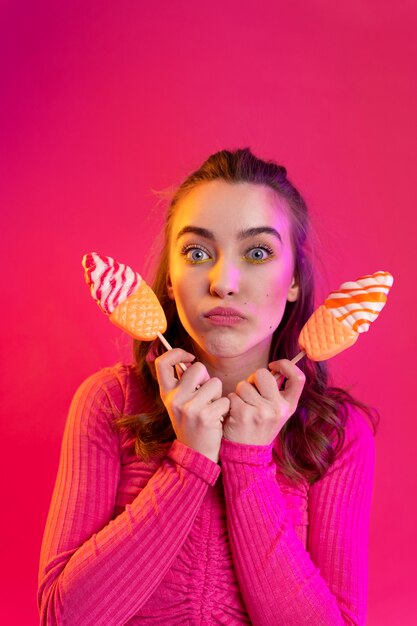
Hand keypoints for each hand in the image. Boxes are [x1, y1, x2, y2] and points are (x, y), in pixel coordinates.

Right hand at [155, 348, 229, 462]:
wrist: (196, 454)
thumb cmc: (192, 423)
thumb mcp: (180, 403)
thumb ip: (183, 382)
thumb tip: (190, 361)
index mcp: (166, 393)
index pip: (162, 362)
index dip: (176, 352)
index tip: (189, 358)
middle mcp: (175, 398)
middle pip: (198, 368)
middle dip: (207, 379)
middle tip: (206, 395)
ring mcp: (189, 407)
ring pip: (215, 383)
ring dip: (218, 395)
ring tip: (211, 409)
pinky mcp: (205, 416)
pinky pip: (225, 400)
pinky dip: (226, 409)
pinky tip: (217, 419)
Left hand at [223, 359, 305, 445]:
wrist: (246, 453)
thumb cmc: (259, 426)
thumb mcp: (276, 412)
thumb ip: (276, 391)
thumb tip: (274, 367)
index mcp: (289, 406)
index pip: (298, 377)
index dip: (285, 364)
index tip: (273, 365)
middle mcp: (278, 408)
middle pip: (263, 373)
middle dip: (252, 379)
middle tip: (251, 393)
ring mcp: (262, 412)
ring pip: (243, 384)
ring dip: (239, 393)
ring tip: (243, 407)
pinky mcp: (244, 414)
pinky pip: (233, 395)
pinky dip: (230, 402)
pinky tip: (235, 414)